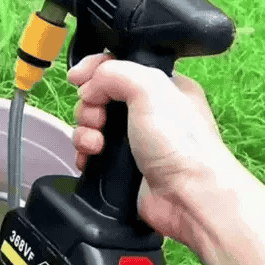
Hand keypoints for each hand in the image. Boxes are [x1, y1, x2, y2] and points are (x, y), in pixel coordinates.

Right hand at [67, 52, 230, 249]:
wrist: (186, 197)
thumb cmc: (177, 140)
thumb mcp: (151, 88)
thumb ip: (115, 73)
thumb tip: (88, 89)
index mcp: (160, 86)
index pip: (119, 67)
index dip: (95, 69)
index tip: (77, 77)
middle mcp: (145, 111)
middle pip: (99, 96)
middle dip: (90, 105)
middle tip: (98, 118)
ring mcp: (131, 139)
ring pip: (91, 124)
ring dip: (85, 131)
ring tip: (96, 144)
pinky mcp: (118, 164)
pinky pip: (90, 150)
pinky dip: (84, 152)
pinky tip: (90, 157)